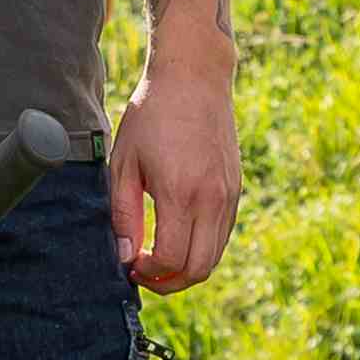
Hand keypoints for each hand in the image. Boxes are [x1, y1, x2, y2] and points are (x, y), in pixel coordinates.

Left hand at [109, 56, 240, 292]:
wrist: (195, 77)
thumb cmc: (152, 115)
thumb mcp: (124, 162)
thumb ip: (123, 213)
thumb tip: (124, 256)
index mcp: (181, 192)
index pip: (170, 259)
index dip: (147, 274)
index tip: (129, 264)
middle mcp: (212, 199)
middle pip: (199, 269)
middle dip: (169, 283)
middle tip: (143, 272)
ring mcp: (229, 195)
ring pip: (215, 257)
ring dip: (186, 268)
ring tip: (157, 257)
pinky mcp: (236, 189)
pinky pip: (222, 236)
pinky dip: (201, 248)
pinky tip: (177, 235)